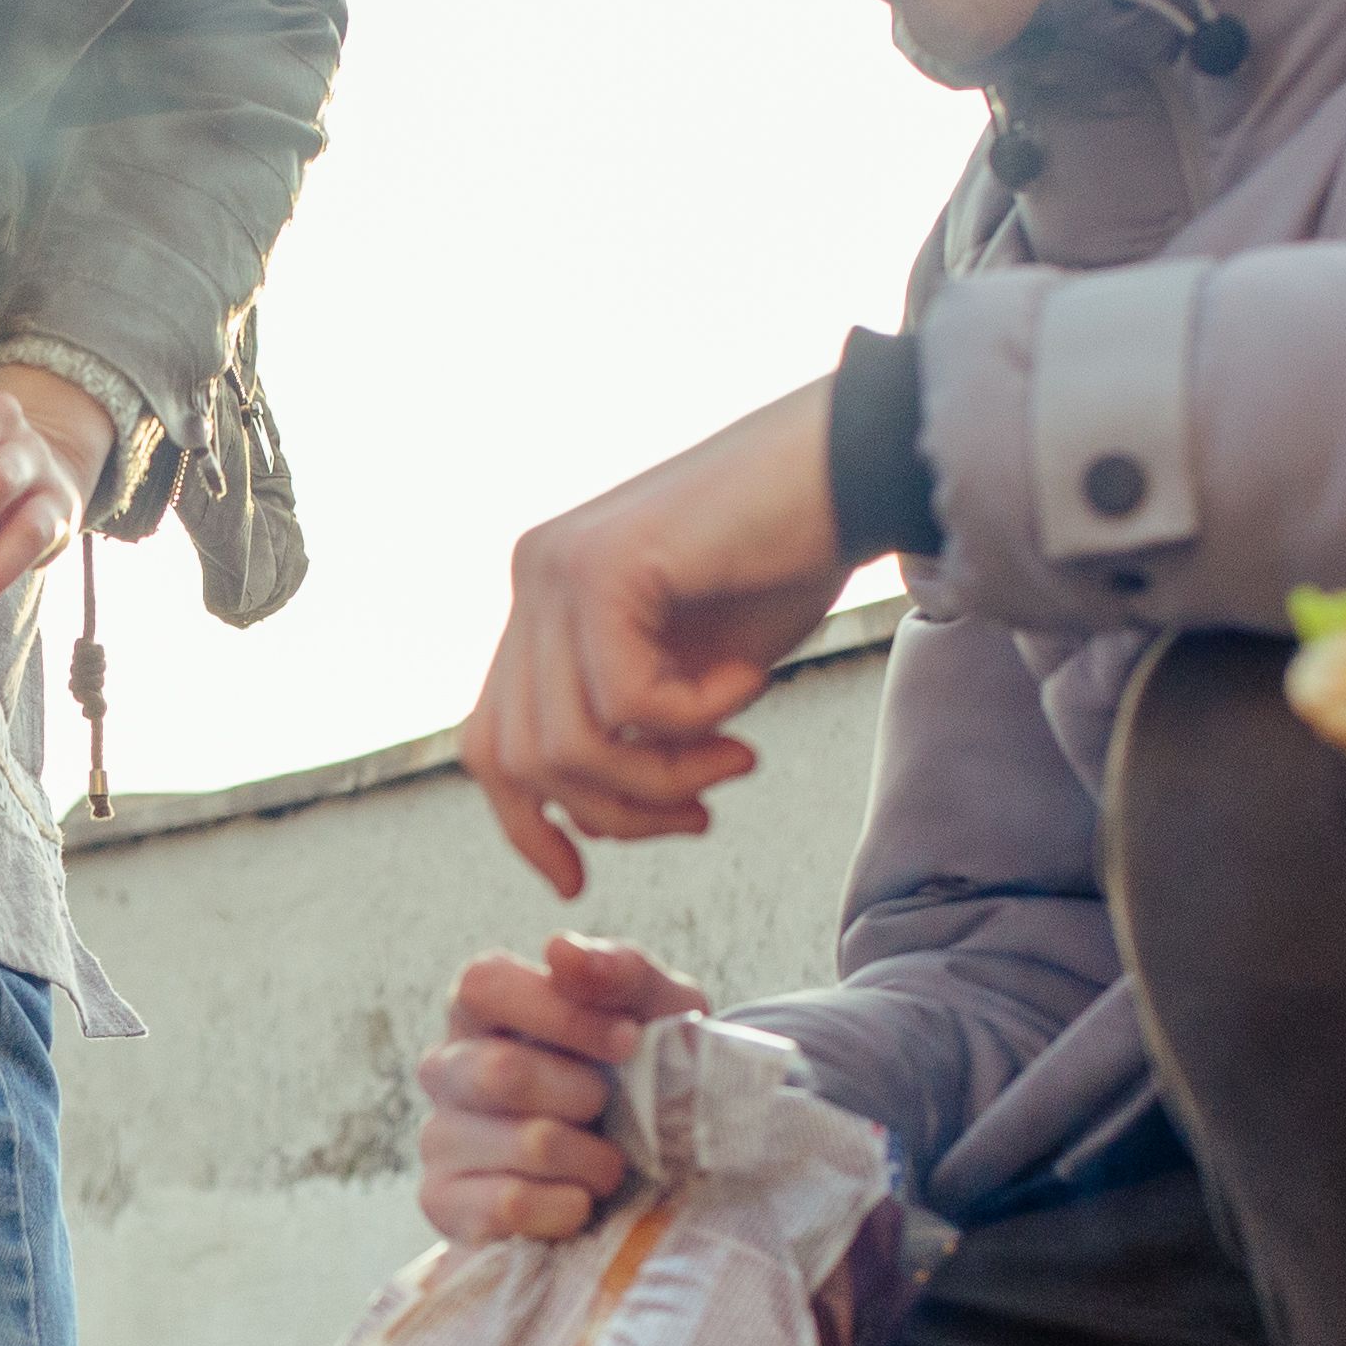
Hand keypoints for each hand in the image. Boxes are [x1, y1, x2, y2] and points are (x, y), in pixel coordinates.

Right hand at [415, 937, 708, 1241]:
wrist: (648, 1177)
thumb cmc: (644, 1075)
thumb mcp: (659, 1014)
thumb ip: (619, 972)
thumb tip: (560, 948)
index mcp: (484, 1006)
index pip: (484, 986)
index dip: (561, 1015)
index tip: (628, 1039)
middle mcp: (446, 1067)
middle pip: (502, 1073)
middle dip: (585, 1097)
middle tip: (613, 1110)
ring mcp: (439, 1137)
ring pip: (526, 1144)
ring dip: (594, 1160)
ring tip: (609, 1165)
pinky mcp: (443, 1203)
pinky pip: (511, 1206)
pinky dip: (569, 1207)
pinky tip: (578, 1202)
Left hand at [463, 378, 850, 899]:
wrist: (853, 468)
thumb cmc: (787, 565)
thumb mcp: (692, 676)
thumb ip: (632, 734)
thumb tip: (592, 819)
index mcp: (543, 606)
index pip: (492, 744)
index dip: (525, 823)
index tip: (576, 878)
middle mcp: (532, 579)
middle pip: (520, 760)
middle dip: (616, 813)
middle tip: (703, 811)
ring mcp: (556, 567)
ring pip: (564, 746)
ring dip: (660, 777)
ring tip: (735, 757)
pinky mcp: (602, 564)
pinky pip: (624, 701)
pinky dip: (695, 717)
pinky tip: (747, 679)